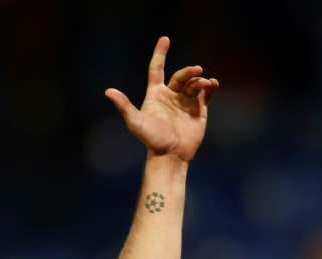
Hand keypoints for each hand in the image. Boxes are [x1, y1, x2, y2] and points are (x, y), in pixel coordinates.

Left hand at [106, 36, 218, 162]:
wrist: (171, 155)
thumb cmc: (152, 140)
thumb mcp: (136, 122)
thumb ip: (124, 106)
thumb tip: (108, 91)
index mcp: (156, 95)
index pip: (157, 69)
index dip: (160, 54)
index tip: (165, 39)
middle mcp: (171, 96)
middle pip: (181, 76)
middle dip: (189, 71)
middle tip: (197, 71)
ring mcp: (185, 102)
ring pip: (194, 84)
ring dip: (200, 80)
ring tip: (206, 83)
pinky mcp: (198, 110)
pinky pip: (205, 94)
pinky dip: (210, 87)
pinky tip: (213, 84)